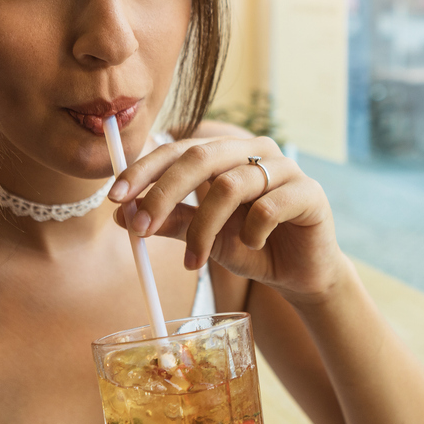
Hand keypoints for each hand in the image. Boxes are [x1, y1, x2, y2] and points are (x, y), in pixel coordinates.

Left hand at [109, 136, 348, 302]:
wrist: (300, 273)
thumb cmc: (251, 246)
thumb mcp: (203, 236)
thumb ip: (170, 221)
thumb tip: (122, 215)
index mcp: (227, 152)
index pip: (178, 149)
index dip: (144, 170)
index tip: (115, 197)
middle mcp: (255, 150)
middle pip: (200, 157)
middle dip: (163, 193)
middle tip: (141, 228)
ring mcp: (285, 167)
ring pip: (229, 186)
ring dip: (203, 229)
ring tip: (195, 260)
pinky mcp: (309, 192)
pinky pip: (267, 208)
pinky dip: (250, 234)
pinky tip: (253, 246)